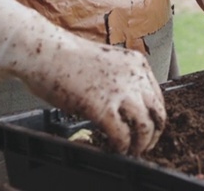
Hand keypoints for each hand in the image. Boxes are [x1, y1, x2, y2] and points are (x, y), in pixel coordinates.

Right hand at [0, 0, 165, 154]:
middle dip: (153, 134)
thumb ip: (120, 79)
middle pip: (157, 114)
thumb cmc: (67, 57)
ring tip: (130, 152)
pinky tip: (113, 150)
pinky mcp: (102, 107)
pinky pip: (121, 136)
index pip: (157, 97)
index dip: (154, 117)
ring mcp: (119, 92)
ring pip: (144, 128)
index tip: (147, 129)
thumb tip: (125, 104)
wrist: (45, 51)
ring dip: (139, 145)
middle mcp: (134, 77)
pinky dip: (121, 148)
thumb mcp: (106, 62)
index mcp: (137, 63)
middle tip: (143, 146)